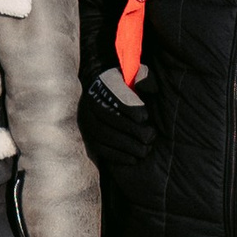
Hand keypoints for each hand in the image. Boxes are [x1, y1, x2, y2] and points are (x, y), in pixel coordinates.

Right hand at [79, 70, 159, 192]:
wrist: (120, 104)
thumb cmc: (136, 91)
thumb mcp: (140, 79)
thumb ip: (145, 78)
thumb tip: (143, 86)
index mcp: (104, 82)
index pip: (112, 95)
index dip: (128, 107)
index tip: (145, 117)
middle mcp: (90, 101)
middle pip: (106, 117)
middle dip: (130, 129)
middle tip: (150, 136)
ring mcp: (87, 121)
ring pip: (102, 135)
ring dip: (126, 145)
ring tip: (145, 150)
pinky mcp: (89, 138)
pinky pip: (100, 149)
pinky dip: (117, 155)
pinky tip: (134, 158)